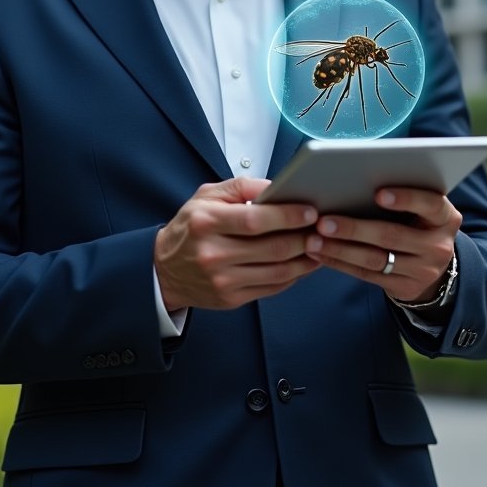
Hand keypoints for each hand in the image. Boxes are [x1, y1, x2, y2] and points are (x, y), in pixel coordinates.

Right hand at [154, 177, 319, 311]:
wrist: (164, 270)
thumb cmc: (190, 227)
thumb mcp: (207, 196)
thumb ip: (243, 187)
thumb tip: (277, 187)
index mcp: (207, 223)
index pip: (255, 220)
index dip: (287, 216)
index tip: (310, 211)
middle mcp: (213, 254)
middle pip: (272, 248)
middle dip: (303, 238)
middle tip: (322, 228)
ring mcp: (223, 280)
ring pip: (277, 272)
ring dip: (305, 259)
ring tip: (319, 245)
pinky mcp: (231, 299)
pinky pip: (272, 288)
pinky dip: (293, 276)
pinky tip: (303, 263)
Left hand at [305, 188, 460, 303]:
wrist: (433, 265)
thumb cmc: (417, 221)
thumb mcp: (422, 208)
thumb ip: (403, 194)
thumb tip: (355, 178)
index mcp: (446, 217)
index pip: (430, 205)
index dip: (405, 198)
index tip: (377, 193)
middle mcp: (439, 246)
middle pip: (392, 235)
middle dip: (354, 228)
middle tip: (323, 221)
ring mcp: (423, 271)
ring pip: (375, 259)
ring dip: (340, 249)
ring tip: (313, 239)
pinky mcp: (405, 288)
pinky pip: (367, 275)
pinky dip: (340, 263)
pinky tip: (319, 253)